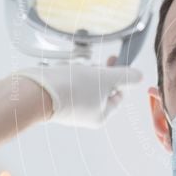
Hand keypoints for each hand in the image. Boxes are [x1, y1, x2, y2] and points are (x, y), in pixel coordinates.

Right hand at [16, 56, 142, 127]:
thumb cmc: (73, 88)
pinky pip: (67, 84)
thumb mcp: (106, 78)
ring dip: (83, 72)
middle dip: (100, 72)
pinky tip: (64, 69)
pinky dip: (68, 74)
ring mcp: (69, 108)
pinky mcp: (54, 99)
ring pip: (84, 84)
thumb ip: (125, 76)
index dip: (119, 77)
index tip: (114, 59)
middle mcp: (85, 115)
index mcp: (101, 115)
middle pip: (101, 89)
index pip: (118, 95)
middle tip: (99, 59)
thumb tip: (140, 76)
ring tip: (77, 66)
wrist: (35, 92)